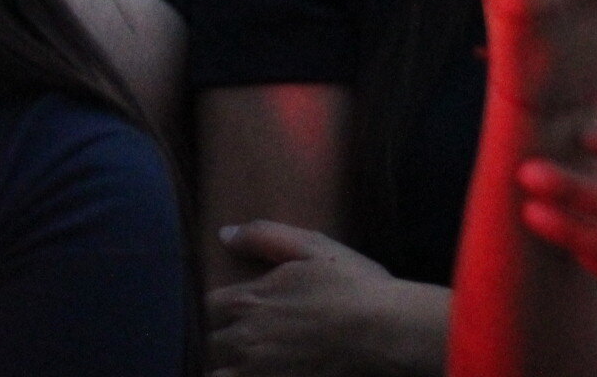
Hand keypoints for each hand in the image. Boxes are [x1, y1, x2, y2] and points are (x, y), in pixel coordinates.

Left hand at [209, 223, 445, 375]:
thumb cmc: (354, 286)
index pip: (208, 306)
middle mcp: (248, 339)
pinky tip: (260, 374)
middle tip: (242, 338)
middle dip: (222, 339)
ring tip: (244, 361)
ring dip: (227, 366)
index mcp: (249, 301)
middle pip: (212, 343)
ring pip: (219, 373)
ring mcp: (263, 371)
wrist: (388, 332)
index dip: (221, 308)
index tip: (236, 309)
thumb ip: (263, 236)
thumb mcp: (312, 246)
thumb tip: (225, 235)